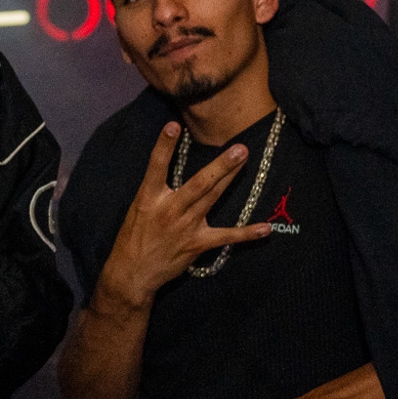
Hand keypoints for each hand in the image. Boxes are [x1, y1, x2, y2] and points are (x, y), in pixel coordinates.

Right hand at [97, 123, 270, 305]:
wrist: (132, 272)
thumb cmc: (134, 236)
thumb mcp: (139, 209)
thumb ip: (157, 190)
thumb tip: (172, 168)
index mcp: (150, 198)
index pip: (156, 167)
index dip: (163, 146)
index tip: (172, 126)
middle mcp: (169, 209)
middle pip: (199, 183)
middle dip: (219, 165)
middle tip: (238, 148)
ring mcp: (185, 227)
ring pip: (212, 198)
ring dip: (230, 178)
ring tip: (244, 159)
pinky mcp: (197, 244)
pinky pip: (225, 237)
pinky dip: (246, 233)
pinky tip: (265, 228)